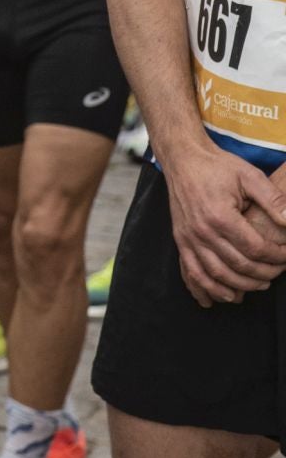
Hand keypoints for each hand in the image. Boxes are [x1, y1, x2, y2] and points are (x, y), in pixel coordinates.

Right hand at [163, 141, 285, 304]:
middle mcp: (201, 231)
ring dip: (240, 286)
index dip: (277, 256)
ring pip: (216, 274)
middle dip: (264, 274)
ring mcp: (188, 237)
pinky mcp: (181, 240)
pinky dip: (205, 288)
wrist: (183, 159)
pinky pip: (191, 272)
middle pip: (238, 266)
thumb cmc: (217, 166)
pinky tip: (220, 297)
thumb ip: (274, 200)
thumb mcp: (250, 176)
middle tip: (279, 272)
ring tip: (259, 285)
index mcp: (220, 215)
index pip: (255, 248)